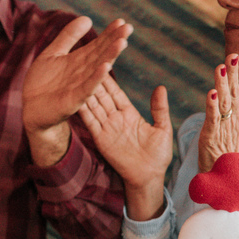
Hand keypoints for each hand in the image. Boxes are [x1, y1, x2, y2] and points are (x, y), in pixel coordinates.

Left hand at [23, 17, 132, 134]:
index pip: (97, 45)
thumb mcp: (53, 53)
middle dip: (114, 41)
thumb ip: (68, 36)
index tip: (121, 21)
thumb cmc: (42, 83)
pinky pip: (87, 87)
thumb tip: (87, 18)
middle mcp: (83, 72)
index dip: (109, 33)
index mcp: (79, 61)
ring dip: (110, 56)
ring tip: (121, 42)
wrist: (31, 109)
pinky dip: (96, 78)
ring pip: (97, 69)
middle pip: (101, 54)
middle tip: (128, 28)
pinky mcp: (74, 100)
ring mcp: (80, 86)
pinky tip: (105, 67)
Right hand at [79, 77, 172, 219]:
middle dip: (94, 81)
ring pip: (93, 106)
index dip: (109, 80)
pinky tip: (76, 97)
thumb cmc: (158, 155)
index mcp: (129, 114)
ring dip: (86, 92)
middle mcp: (115, 118)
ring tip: (76, 77)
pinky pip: (90, 121)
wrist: (149, 176)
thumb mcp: (162, 128)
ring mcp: (106, 128)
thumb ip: (159, 109)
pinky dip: (83, 110)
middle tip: (84, 64)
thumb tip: (160, 87)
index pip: (116, 93)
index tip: (102, 62)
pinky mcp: (100, 138)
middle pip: (102, 96)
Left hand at [198, 54, 238, 172]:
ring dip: (222, 84)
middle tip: (233, 55)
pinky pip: (212, 118)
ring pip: (224, 101)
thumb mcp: (232, 125)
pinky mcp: (212, 135)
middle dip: (234, 73)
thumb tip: (231, 91)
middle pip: (235, 92)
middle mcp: (235, 119)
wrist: (225, 173)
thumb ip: (232, 108)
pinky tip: (210, 93)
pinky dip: (211, 105)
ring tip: (220, 68)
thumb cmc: (226, 149)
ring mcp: (224, 127)